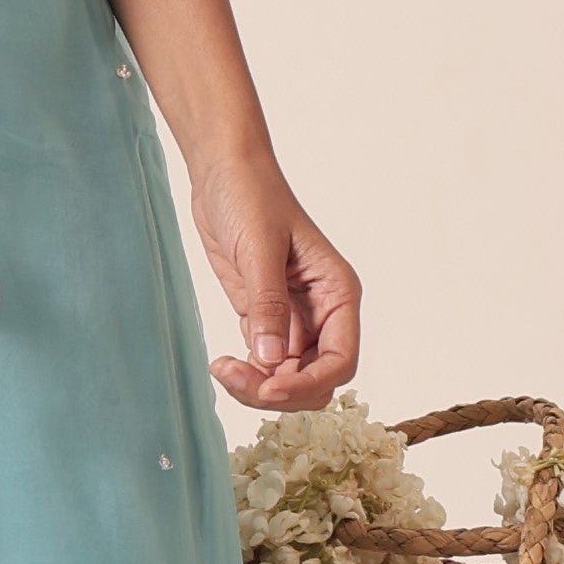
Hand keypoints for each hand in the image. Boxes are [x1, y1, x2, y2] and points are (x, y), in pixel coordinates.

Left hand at [194, 152, 360, 408]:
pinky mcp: (263, 317)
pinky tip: (222, 363)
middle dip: (280, 391)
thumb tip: (271, 361)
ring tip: (223, 370)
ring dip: (258, 386)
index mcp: (337, 293)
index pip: (341, 360)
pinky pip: (264, 364)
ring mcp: (292, 318)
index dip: (309, 382)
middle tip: (236, 379)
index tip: (271, 386)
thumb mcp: (260, 250)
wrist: (223, 172)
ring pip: (287, 377)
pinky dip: (246, 374)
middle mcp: (321, 311)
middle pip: (315, 378)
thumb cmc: (252, 196)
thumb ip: (268, 307)